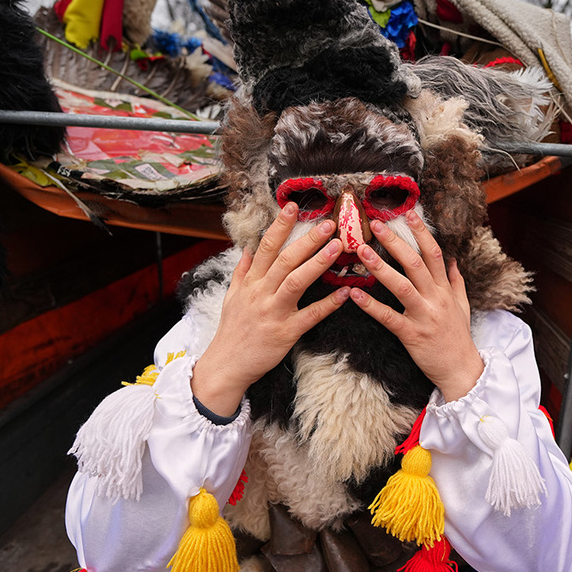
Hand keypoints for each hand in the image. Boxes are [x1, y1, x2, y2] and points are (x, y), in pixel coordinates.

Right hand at [191, 203, 349, 415]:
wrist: (226, 365)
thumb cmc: (232, 331)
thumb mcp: (231, 297)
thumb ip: (241, 272)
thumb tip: (246, 248)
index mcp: (250, 283)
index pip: (265, 247)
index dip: (279, 226)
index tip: (291, 206)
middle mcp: (261, 293)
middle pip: (284, 259)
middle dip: (307, 239)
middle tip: (328, 223)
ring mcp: (273, 312)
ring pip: (295, 281)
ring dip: (317, 262)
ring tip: (338, 247)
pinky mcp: (285, 333)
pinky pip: (310, 315)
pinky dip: (328, 304)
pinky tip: (345, 292)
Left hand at [349, 211, 483, 401]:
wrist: (462, 370)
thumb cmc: (458, 338)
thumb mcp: (462, 306)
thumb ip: (456, 282)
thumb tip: (453, 261)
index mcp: (445, 289)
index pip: (434, 253)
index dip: (421, 232)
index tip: (408, 214)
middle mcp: (436, 298)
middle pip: (416, 263)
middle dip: (396, 242)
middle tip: (377, 224)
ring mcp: (424, 316)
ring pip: (402, 286)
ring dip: (381, 267)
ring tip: (361, 251)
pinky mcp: (412, 335)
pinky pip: (388, 317)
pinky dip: (371, 305)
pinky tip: (355, 294)